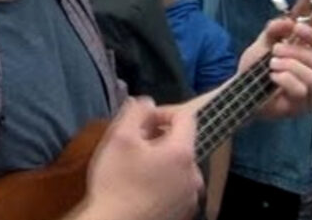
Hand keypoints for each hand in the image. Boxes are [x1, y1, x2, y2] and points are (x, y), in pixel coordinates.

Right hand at [75, 98, 202, 219]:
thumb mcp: (119, 137)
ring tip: (135, 168)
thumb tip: (148, 103)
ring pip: (178, 166)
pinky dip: (162, 181)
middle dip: (158, 138)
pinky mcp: (183, 214)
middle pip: (181, 143)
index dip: (163, 111)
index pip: (185, 117)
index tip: (141, 120)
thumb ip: (136, 111)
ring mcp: (191, 198)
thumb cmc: (116, 181)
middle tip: (133, 145)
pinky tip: (141, 188)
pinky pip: (176, 187)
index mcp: (182, 152)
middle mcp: (194, 175)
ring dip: (160, 160)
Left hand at [239, 18, 311, 117]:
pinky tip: (273, 77)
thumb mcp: (264, 44)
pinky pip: (302, 91)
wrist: (242, 89)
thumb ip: (274, 31)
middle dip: (297, 52)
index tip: (296, 28)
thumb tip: (287, 21)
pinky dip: (285, 79)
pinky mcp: (304, 109)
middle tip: (275, 50)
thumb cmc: (258, 68)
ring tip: (272, 64)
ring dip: (291, 66)